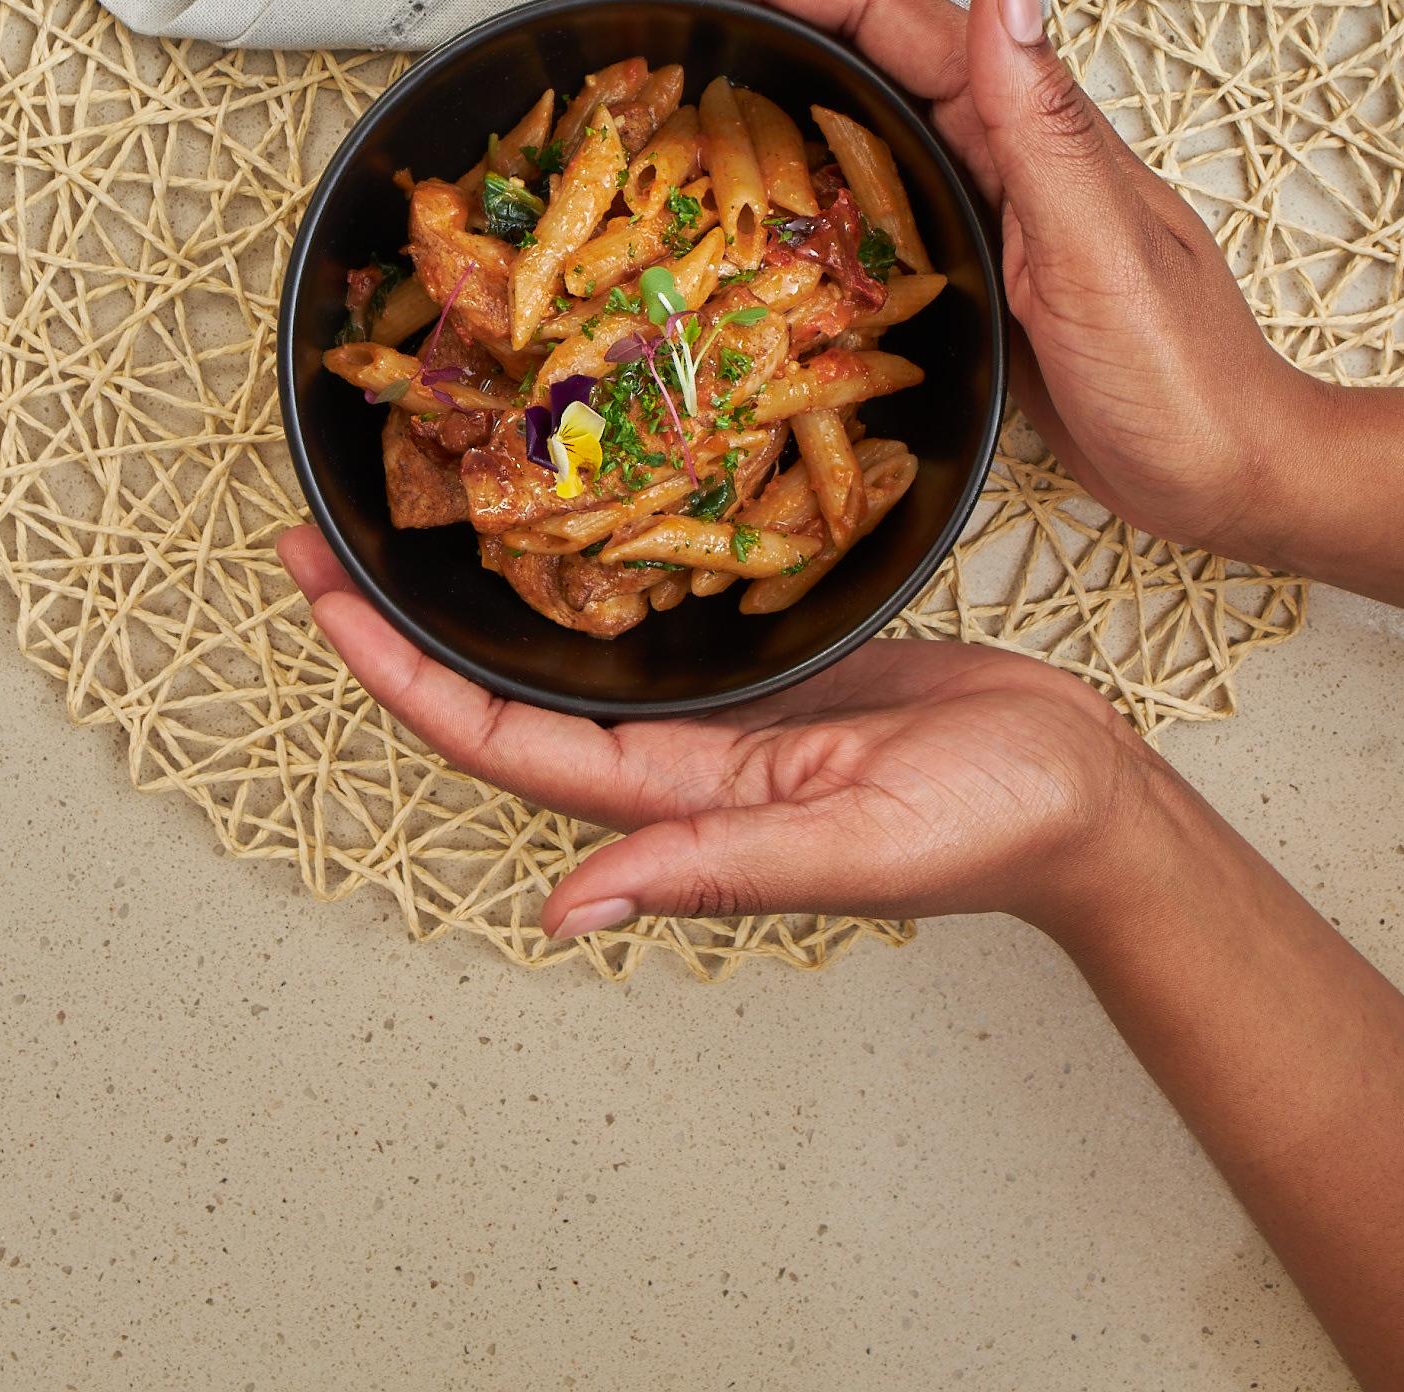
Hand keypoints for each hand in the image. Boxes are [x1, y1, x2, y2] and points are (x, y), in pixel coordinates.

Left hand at [279, 526, 1154, 937]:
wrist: (1084, 788)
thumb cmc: (988, 828)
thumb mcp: (852, 847)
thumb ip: (716, 867)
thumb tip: (570, 907)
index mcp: (672, 800)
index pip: (496, 738)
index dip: (396, 673)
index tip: (319, 593)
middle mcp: (671, 752)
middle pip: (500, 686)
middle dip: (400, 617)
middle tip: (321, 527)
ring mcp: (714, 702)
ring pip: (565, 638)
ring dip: (482, 581)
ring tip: (420, 497)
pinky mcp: (768, 652)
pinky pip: (651, 600)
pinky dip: (590, 553)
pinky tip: (568, 497)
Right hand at [586, 0, 1309, 553]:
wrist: (1225, 474)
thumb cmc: (1181, 372)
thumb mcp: (1101, 247)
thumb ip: (1046, 121)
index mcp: (1018, 117)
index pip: (867, 8)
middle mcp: (988, 140)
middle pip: (835, 37)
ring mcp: (965, 199)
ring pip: (833, 108)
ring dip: (740, 75)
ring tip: (645, 67)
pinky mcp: (951, 263)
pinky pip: (845, 195)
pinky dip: (776, 175)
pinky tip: (727, 198)